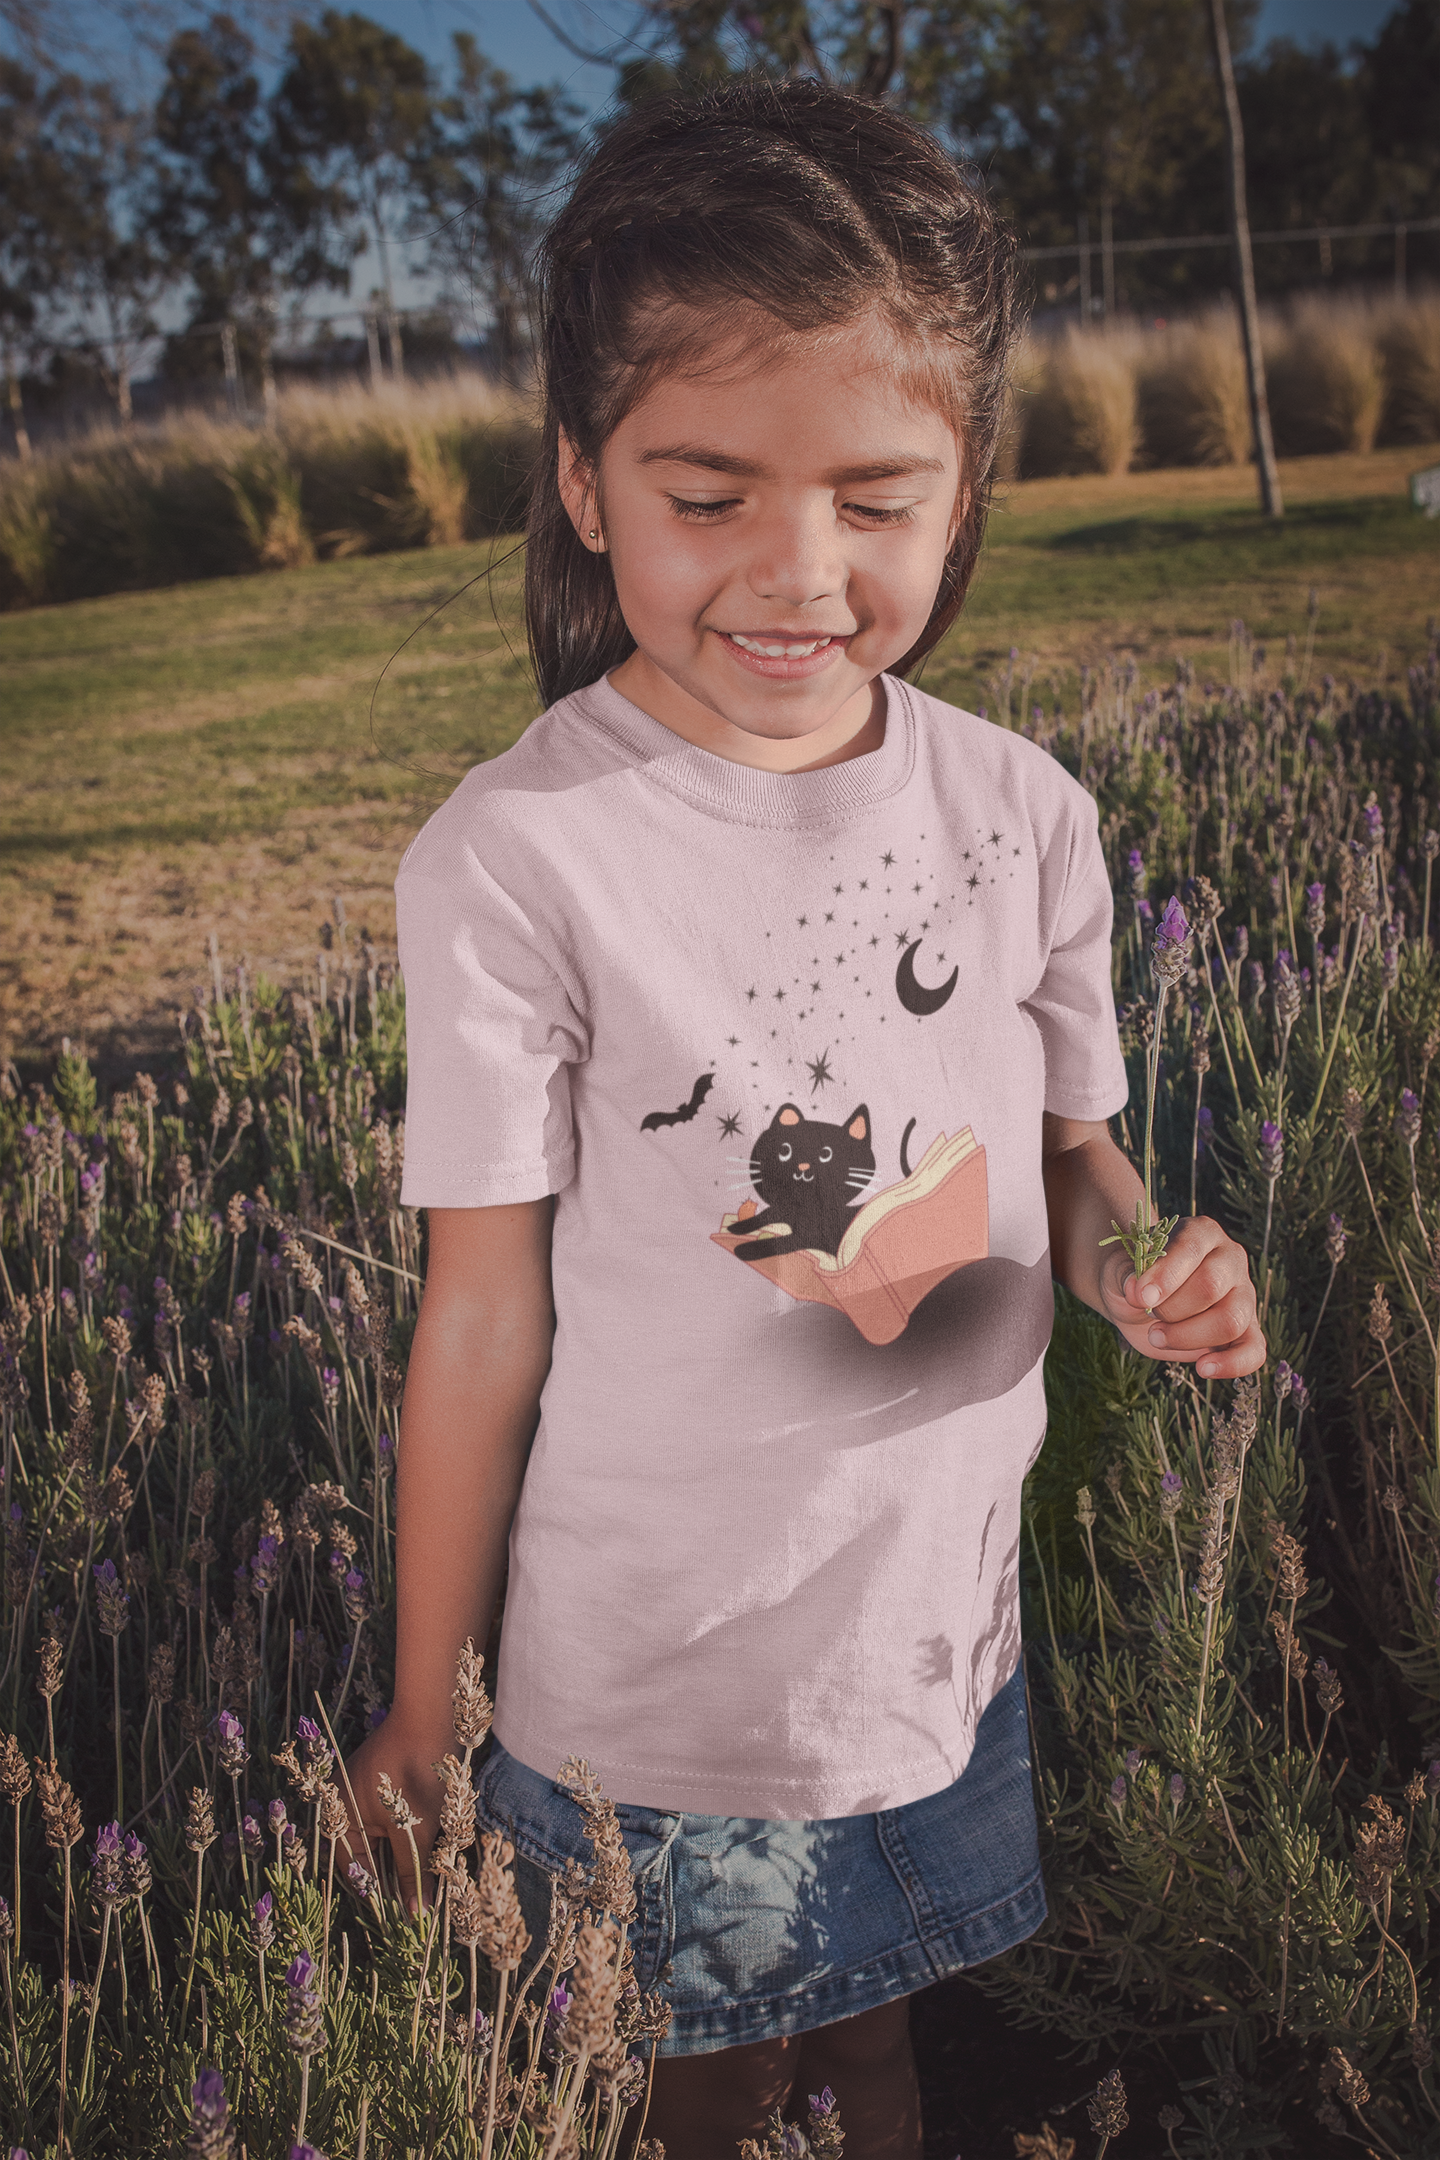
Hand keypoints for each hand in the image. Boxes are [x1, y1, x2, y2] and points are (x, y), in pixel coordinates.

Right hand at [338, 1717, 448, 1915]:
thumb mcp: (416, 1829)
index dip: (381, 1897)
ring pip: (383, 1839)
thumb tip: (416, 1915)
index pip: (356, 1872)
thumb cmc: (419, 1771)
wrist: (434, 1714)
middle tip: (423, 1902)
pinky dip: (408, 1835)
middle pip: (369, 1857)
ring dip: (405, 1857)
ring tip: (431, 1877)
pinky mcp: (382, 1782)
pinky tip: (430, 1846)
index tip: (408, 1917)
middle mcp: (344, 1806)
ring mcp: (362, 1792)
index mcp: (339, 1817)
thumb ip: (412, 1873)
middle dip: (396, 1877)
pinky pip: (391, 1819)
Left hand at [1098, 1215, 1264, 1378]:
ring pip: (1231, 1320)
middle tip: (1149, 1312)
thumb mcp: (1120, 1269)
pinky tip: (1203, 1368)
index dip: (1166, 1275)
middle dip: (1172, 1309)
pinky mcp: (1247, 1330)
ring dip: (1188, 1336)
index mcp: (1201, 1233)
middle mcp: (1230, 1260)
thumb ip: (1127, 1275)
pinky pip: (1254, 1351)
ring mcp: (1243, 1295)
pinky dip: (1231, 1364)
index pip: (1191, 1248)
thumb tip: (1136, 1290)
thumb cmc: (1133, 1279)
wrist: (1139, 1302)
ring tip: (1157, 1335)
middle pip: (1211, 1286)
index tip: (1140, 1296)